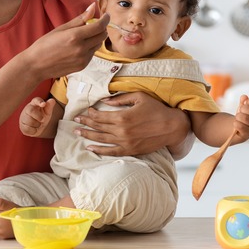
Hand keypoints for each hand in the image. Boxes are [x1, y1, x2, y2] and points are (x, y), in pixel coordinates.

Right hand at [19, 97, 55, 136]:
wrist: (36, 127)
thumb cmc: (42, 117)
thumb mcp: (47, 112)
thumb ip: (49, 106)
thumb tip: (52, 100)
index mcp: (35, 103)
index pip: (36, 100)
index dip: (39, 102)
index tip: (43, 104)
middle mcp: (27, 109)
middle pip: (31, 111)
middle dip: (39, 116)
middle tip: (43, 120)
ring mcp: (23, 117)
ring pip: (29, 121)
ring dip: (37, 124)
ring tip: (38, 124)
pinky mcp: (22, 126)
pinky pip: (28, 129)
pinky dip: (34, 130)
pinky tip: (34, 129)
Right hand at [20, 3, 107, 81]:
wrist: (36, 65)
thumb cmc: (45, 45)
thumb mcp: (61, 28)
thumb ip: (80, 19)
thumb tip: (93, 7)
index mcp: (75, 36)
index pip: (99, 26)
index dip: (105, 19)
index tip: (106, 15)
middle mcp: (81, 49)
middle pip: (102, 36)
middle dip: (101, 28)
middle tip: (94, 25)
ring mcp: (83, 59)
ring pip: (98, 45)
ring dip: (95, 38)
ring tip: (82, 37)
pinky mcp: (82, 66)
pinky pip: (92, 54)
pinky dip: (90, 48)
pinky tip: (77, 47)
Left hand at [73, 92, 190, 156]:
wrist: (172, 127)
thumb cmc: (157, 109)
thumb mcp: (139, 97)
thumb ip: (120, 99)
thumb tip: (105, 101)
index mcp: (123, 116)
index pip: (100, 116)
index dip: (91, 113)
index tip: (85, 111)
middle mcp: (121, 130)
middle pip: (98, 127)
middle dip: (86, 123)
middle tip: (76, 121)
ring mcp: (125, 142)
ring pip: (101, 139)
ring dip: (88, 136)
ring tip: (78, 132)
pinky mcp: (130, 150)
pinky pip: (111, 152)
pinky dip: (99, 151)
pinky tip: (90, 148)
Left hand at [233, 95, 248, 141]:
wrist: (240, 129)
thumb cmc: (242, 115)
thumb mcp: (242, 107)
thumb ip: (243, 101)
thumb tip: (244, 96)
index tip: (245, 103)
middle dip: (242, 109)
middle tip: (240, 111)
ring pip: (244, 118)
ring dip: (238, 117)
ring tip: (238, 118)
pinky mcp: (248, 132)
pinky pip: (239, 125)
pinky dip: (235, 123)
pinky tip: (237, 124)